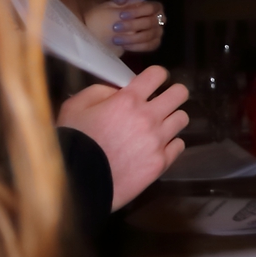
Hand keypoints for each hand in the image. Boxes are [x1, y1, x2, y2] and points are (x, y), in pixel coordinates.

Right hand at [57, 66, 190, 209]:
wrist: (77, 182)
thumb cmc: (73, 143)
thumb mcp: (75, 107)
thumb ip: (100, 91)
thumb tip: (119, 91)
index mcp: (128, 100)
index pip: (157, 74)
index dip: (157, 75)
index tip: (154, 81)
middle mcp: (148, 117)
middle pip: (180, 93)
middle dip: (173, 93)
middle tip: (163, 100)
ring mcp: (157, 141)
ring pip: (182, 118)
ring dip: (172, 119)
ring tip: (160, 125)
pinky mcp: (161, 163)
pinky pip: (179, 145)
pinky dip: (171, 144)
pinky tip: (158, 146)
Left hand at [84, 0, 163, 52]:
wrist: (116, 28)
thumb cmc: (120, 12)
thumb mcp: (117, 2)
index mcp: (154, 7)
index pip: (151, 8)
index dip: (137, 11)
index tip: (121, 15)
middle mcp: (160, 19)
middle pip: (150, 22)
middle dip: (132, 25)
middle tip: (115, 28)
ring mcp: (158, 32)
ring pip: (149, 36)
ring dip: (131, 38)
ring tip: (116, 39)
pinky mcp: (154, 43)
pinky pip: (149, 46)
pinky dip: (136, 47)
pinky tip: (124, 46)